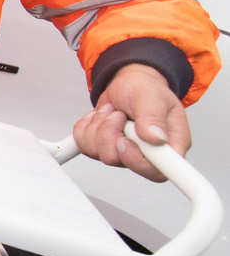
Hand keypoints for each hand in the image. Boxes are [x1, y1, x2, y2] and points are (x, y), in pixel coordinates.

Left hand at [72, 63, 189, 182]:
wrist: (126, 83)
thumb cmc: (144, 89)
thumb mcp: (151, 96)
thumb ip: (153, 117)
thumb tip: (156, 139)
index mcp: (170, 144)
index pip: (158, 172)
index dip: (137, 163)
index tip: (124, 142)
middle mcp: (148, 154)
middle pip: (122, 162)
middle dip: (112, 134)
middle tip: (119, 115)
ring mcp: (125, 153)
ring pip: (101, 154)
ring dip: (100, 127)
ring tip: (112, 112)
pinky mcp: (105, 149)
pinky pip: (86, 146)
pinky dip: (87, 127)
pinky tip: (101, 117)